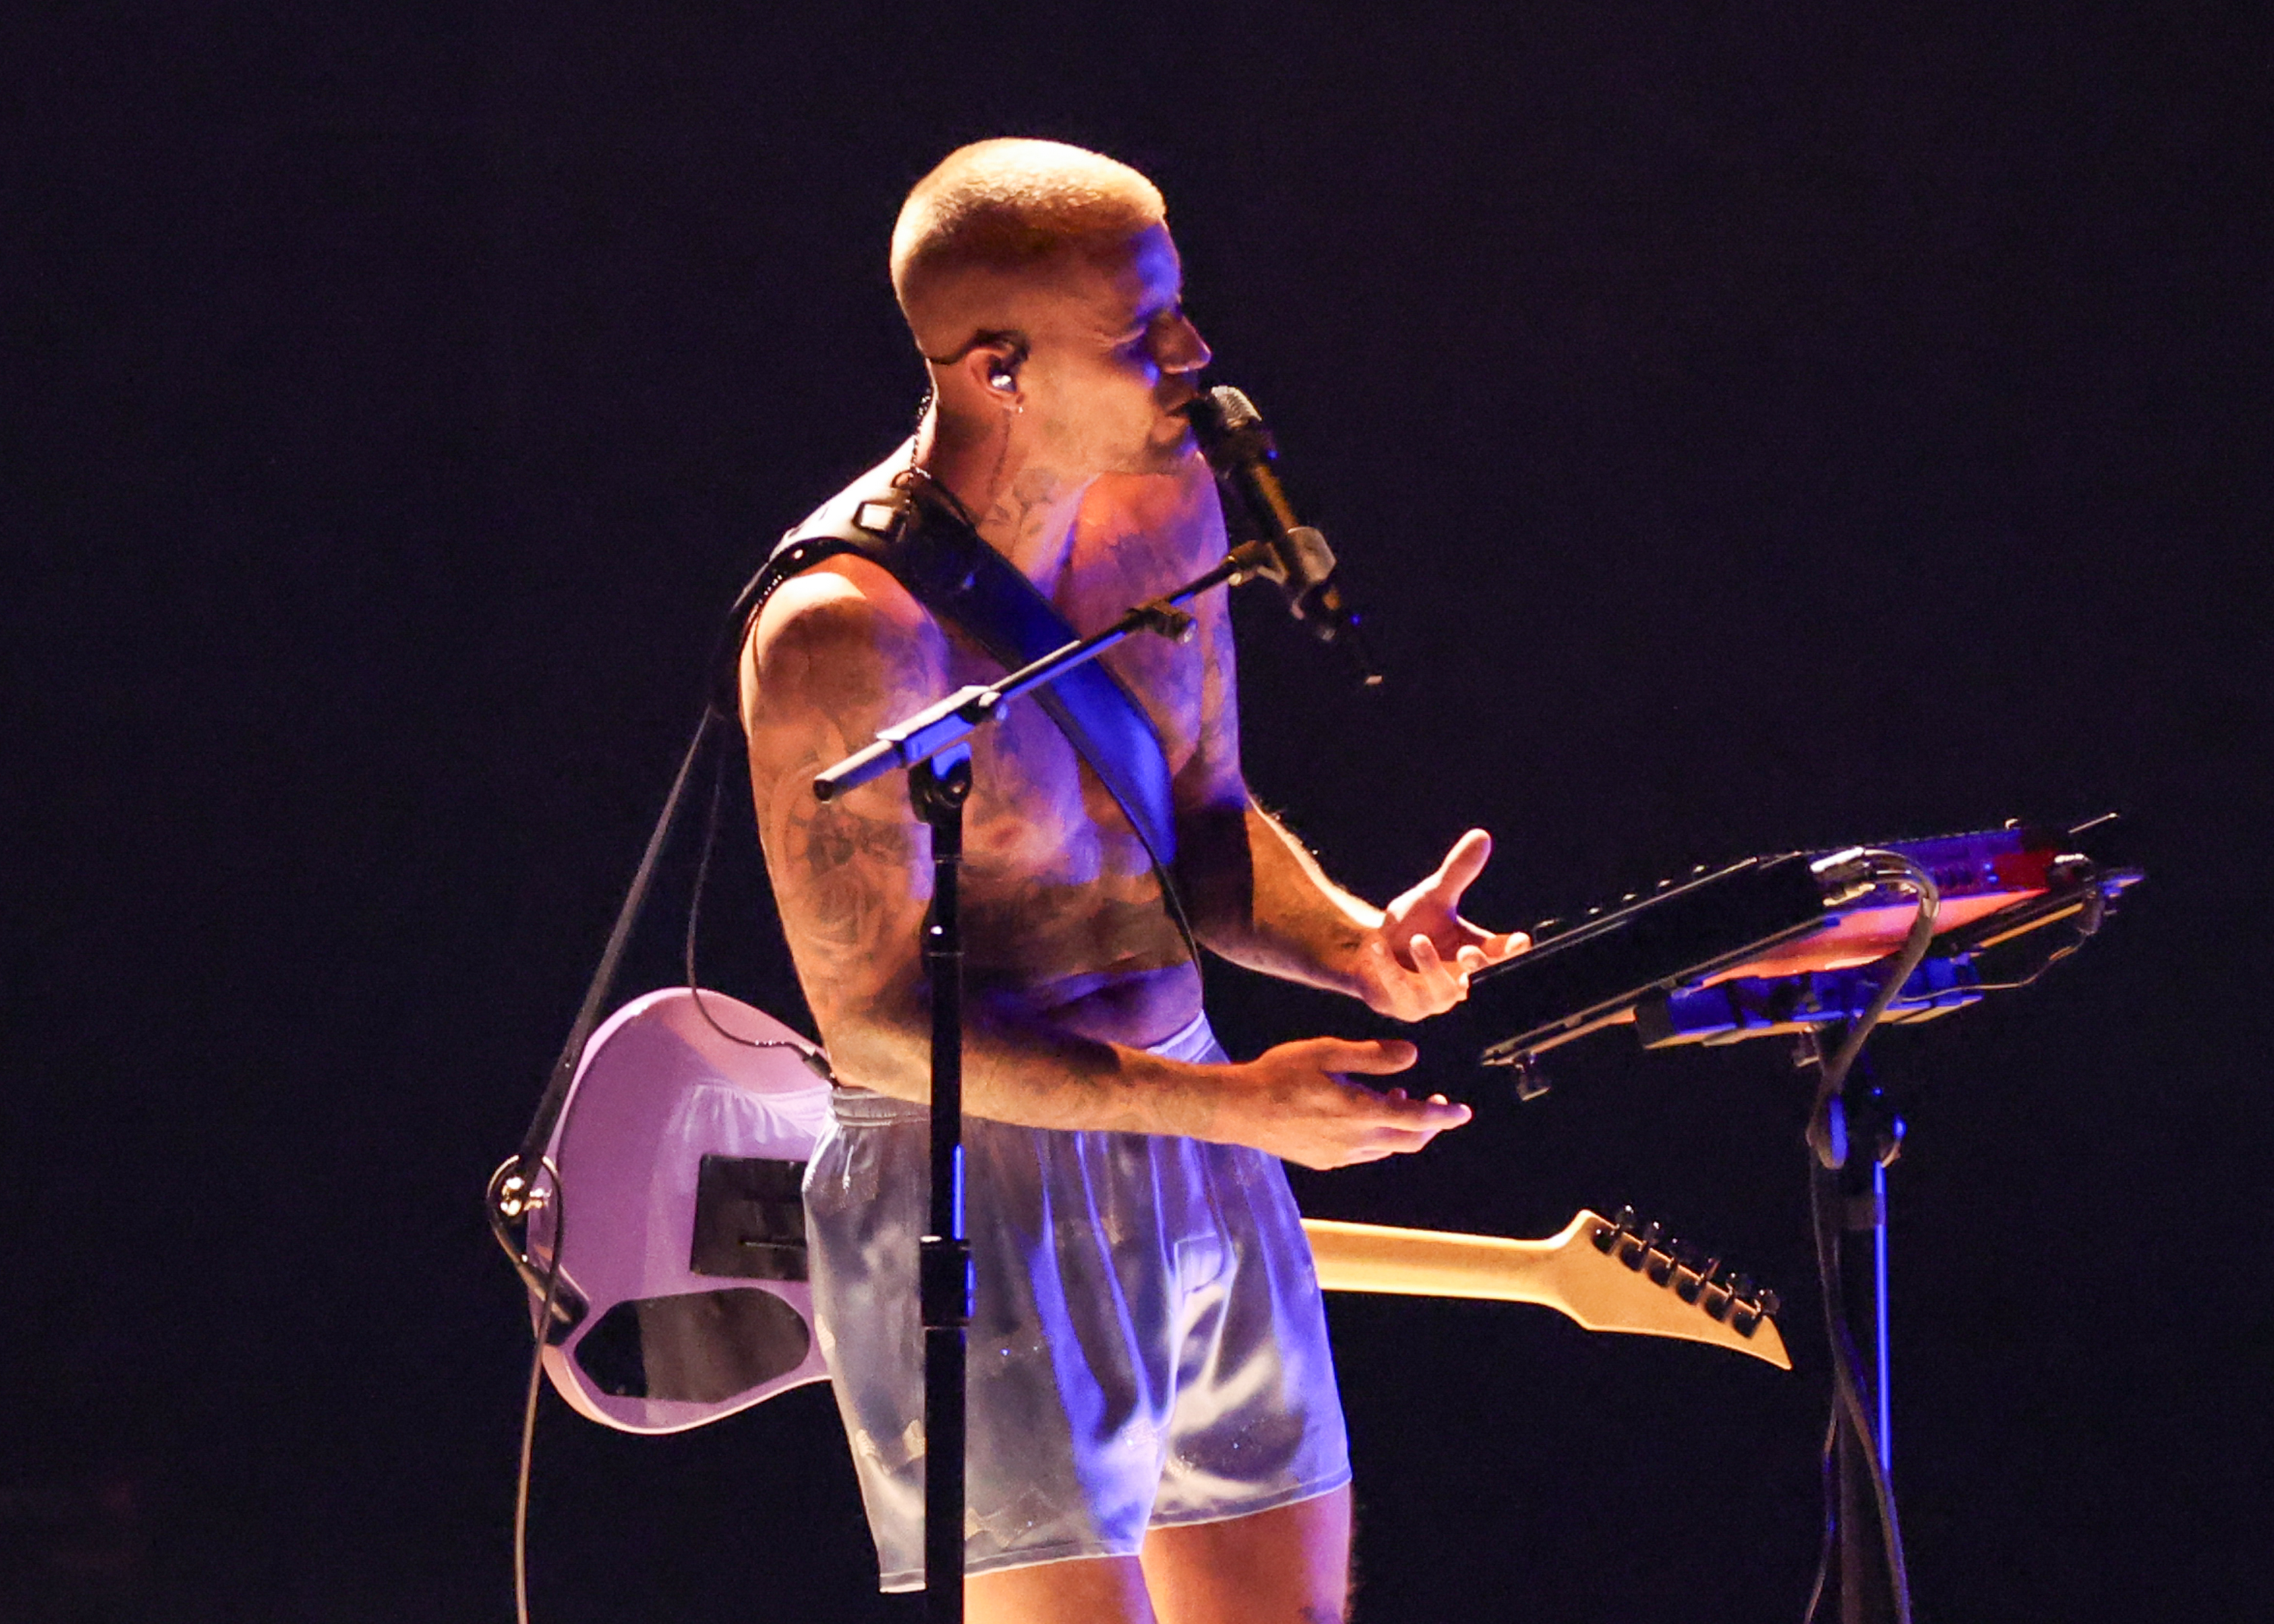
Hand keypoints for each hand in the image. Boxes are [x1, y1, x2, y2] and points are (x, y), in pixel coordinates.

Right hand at [1224, 1037, 1470, 1169]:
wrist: (1237, 1109)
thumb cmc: (1279, 1074)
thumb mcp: (1326, 1052)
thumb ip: (1372, 1055)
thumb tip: (1413, 1055)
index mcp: (1359, 1113)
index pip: (1416, 1120)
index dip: (1444, 1116)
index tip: (1462, 1111)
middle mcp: (1355, 1142)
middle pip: (1408, 1142)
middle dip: (1429, 1124)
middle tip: (1435, 1101)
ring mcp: (1339, 1157)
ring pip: (1387, 1149)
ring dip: (1401, 1129)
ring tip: (1395, 1098)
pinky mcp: (1323, 1162)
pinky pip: (1364, 1153)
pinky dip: (1378, 1137)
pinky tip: (1362, 1114)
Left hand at [1357, 829, 1529, 1020]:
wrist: (1371, 947)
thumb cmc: (1413, 924)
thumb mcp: (1436, 895)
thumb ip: (1459, 871)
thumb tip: (1481, 836)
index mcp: (1476, 953)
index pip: (1506, 957)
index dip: (1515, 953)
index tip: (1518, 941)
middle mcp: (1460, 978)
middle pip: (1481, 979)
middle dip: (1477, 967)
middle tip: (1468, 952)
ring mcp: (1434, 997)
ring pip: (1443, 991)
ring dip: (1431, 967)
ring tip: (1418, 940)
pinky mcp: (1406, 1005)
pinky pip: (1400, 990)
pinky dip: (1388, 967)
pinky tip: (1377, 946)